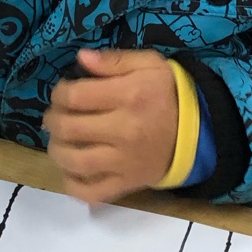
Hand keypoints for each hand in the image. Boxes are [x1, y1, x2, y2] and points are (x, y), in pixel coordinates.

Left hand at [43, 48, 178, 204]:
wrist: (198, 131)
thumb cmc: (168, 94)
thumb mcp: (149, 65)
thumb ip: (113, 60)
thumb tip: (81, 58)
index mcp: (129, 96)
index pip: (75, 97)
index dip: (59, 93)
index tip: (62, 92)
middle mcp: (125, 131)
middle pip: (69, 129)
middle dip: (52, 120)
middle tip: (54, 116)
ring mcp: (125, 162)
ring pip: (75, 162)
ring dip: (57, 150)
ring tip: (59, 141)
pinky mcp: (128, 183)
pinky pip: (92, 193)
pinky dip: (73, 185)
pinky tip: (70, 171)